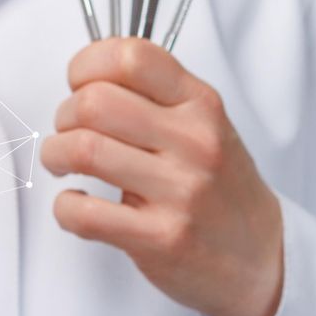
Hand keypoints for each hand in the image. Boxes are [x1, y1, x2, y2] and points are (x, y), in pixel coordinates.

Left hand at [39, 38, 284, 315]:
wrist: (260, 257)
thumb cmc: (219, 188)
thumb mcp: (204, 124)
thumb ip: (154, 94)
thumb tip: (87, 76)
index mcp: (201, 105)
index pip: (132, 57)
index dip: (87, 65)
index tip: (79, 84)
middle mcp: (194, 142)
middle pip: (94, 102)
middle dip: (63, 115)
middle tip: (68, 131)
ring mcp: (180, 192)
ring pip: (83, 150)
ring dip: (55, 155)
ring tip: (63, 164)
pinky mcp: (161, 238)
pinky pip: (84, 212)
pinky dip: (64, 207)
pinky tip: (76, 204)